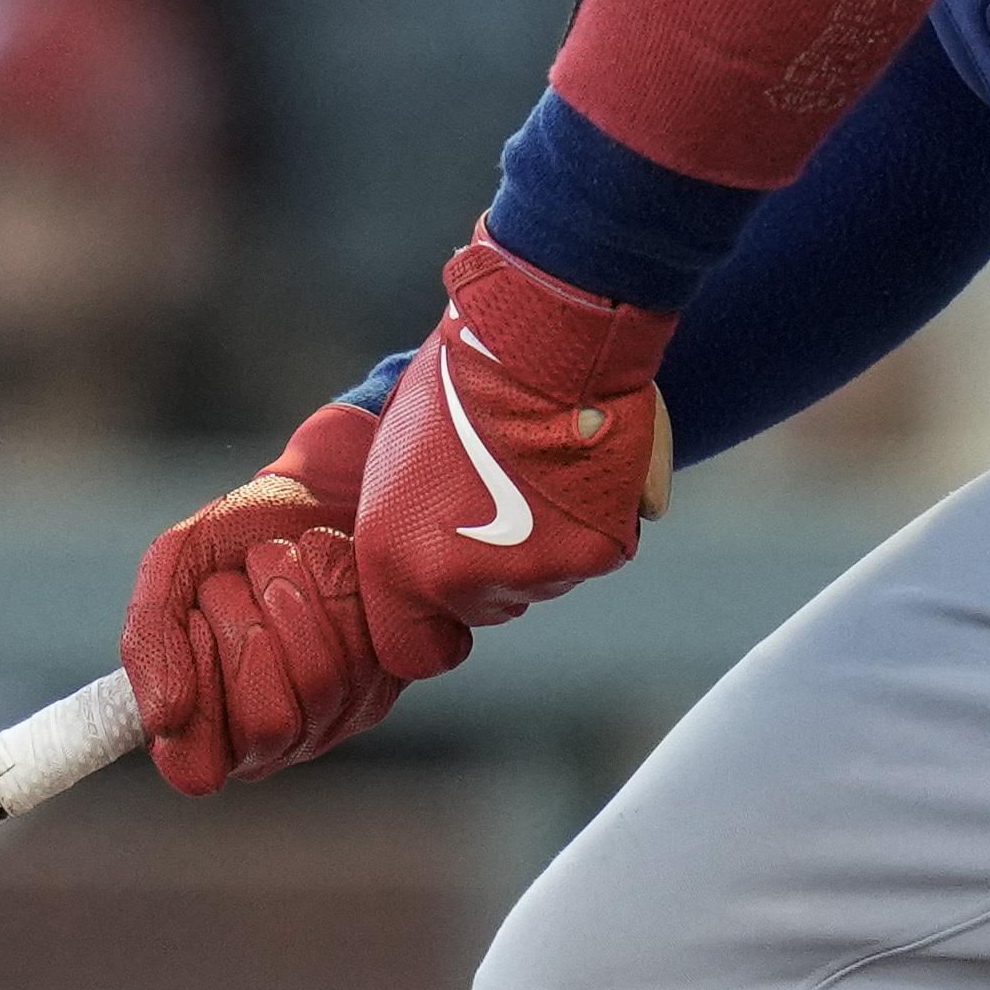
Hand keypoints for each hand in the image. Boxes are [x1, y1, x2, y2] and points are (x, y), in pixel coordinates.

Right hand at [123, 396, 412, 792]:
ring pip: (320, 678)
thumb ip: (148, 644)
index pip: (198, 766)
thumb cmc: (233, 541)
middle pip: (268, 723)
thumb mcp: (170, 573)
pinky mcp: (396, 673)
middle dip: (242, 627)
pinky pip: (365, 642)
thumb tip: (163, 719)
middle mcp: (281, 739)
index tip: (194, 623)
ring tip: (279, 563)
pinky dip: (332, 579)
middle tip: (235, 584)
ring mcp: (344, 711)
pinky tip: (327, 564)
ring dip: (287, 591)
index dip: (195, 687)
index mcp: (212, 732)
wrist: (314, 489)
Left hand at [353, 236, 674, 659]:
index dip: (432, 625)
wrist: (535, 340)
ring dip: (545, 539)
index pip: (411, 649)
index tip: (448, 592)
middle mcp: (459, 581)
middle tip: (502, 494)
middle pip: (487, 608)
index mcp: (395, 559)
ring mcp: (531, 574)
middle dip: (495, 566)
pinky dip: (594, 518)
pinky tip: (577, 464)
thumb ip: (407, 521)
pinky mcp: (592, 554)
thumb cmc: (459, 380)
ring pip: (543, 580)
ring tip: (538, 466)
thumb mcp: (394, 455)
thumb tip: (420, 549)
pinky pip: (595, 551)